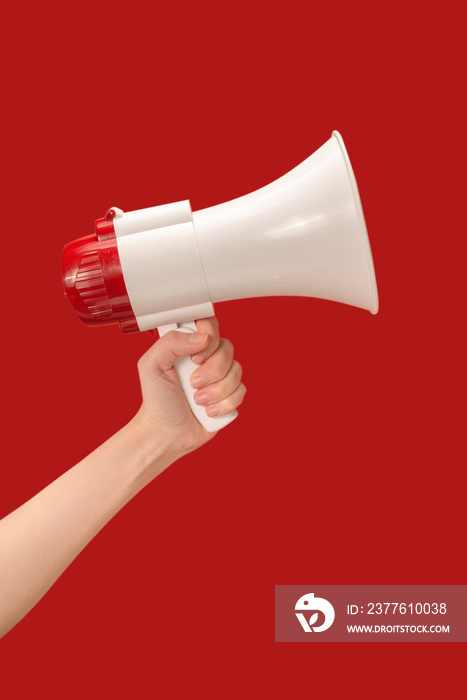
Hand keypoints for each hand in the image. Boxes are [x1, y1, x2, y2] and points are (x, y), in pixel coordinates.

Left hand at [134, 317, 245, 456]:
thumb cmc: (156, 399)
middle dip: (211, 370)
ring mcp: (220, 377)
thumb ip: (171, 342)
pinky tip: (207, 411)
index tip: (195, 357)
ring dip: (216, 391)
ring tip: (197, 401)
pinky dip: (223, 404)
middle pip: (227, 348)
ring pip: (236, 371)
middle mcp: (207, 358)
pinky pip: (241, 392)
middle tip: (192, 384)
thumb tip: (202, 338)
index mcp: (188, 345)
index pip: (209, 324)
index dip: (209, 336)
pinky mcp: (230, 395)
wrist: (165, 433)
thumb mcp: (151, 365)